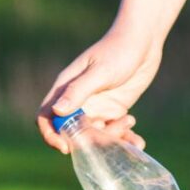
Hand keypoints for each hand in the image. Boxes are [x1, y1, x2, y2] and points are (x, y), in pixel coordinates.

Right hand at [36, 27, 161, 153]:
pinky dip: (125, 140)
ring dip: (111, 140)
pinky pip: (114, 132)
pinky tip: (137, 140)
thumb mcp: (100, 71)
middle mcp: (78, 101)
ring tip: (129, 122)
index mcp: (66, 89)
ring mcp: (96, 107)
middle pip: (72, 132)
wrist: (143, 41)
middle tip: (110, 134)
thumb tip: (57, 111)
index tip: (66, 148)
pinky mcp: (113, 110)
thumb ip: (78, 91)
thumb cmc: (118, 49)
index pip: (46, 117)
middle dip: (89, 141)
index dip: (51, 135)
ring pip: (95, 136)